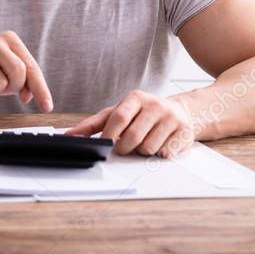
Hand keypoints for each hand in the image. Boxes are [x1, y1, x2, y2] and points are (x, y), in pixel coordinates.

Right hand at [0, 31, 52, 111]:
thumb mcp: (11, 75)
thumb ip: (26, 83)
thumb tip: (27, 96)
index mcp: (10, 39)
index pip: (31, 66)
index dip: (41, 89)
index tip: (47, 107)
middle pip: (18, 71)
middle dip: (14, 86)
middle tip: (5, 86)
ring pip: (0, 83)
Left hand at [66, 90, 194, 156]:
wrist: (179, 111)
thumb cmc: (141, 114)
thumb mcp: (118, 112)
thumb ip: (93, 124)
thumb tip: (70, 135)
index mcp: (135, 98)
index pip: (118, 117)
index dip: (109, 135)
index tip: (104, 145)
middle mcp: (155, 105)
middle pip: (133, 137)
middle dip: (124, 148)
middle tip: (124, 148)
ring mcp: (171, 118)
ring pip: (148, 148)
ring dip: (141, 152)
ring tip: (143, 143)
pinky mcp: (184, 132)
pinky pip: (165, 153)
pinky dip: (158, 155)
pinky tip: (159, 145)